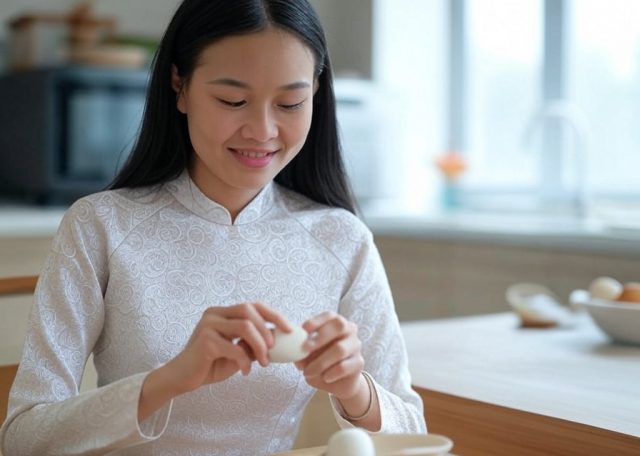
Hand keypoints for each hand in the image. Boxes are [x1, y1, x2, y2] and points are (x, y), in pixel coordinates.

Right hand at [168, 303, 291, 392]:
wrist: (183, 378)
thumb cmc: (210, 364)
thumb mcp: (236, 351)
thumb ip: (251, 343)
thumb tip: (277, 338)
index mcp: (223, 313)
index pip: (253, 305)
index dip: (274, 315)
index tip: (289, 329)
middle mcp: (215, 314)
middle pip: (249, 310)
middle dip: (267, 330)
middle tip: (273, 350)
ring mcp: (208, 325)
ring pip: (245, 326)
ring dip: (259, 346)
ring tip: (263, 362)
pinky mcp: (205, 340)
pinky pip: (234, 347)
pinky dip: (245, 361)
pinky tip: (245, 371)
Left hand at [294, 311, 364, 400]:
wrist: (339, 382)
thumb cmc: (321, 362)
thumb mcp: (309, 356)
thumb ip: (303, 352)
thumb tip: (295, 351)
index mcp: (336, 323)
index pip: (329, 316)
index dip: (316, 321)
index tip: (303, 331)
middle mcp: (349, 331)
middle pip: (340, 326)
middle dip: (321, 336)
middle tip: (306, 348)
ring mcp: (356, 346)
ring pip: (340, 349)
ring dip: (321, 361)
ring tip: (308, 372)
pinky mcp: (359, 362)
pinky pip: (344, 366)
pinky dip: (331, 372)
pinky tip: (324, 378)